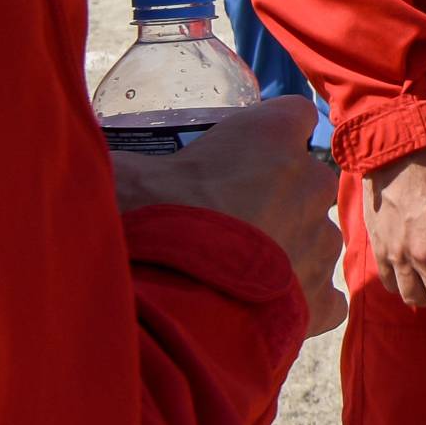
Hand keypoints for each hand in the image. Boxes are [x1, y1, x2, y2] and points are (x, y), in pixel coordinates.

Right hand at [112, 97, 344, 337]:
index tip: (250, 151)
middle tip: (236, 221)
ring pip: (317, 238)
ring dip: (290, 250)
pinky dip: (300, 302)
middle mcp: (309, 183)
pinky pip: (324, 297)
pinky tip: (261, 309)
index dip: (274, 133)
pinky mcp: (322, 298)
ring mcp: (321, 242)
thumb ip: (133, 158)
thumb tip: (102, 155)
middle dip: (283, 197)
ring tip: (241, 273)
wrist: (173, 300)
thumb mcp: (130, 171)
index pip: (294, 114)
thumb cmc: (152, 220)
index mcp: (272, 135)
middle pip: (310, 180)